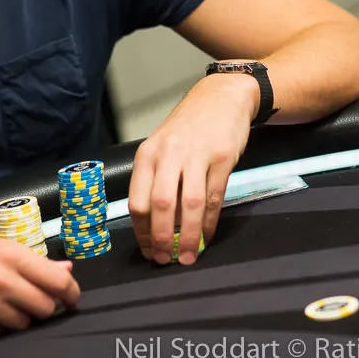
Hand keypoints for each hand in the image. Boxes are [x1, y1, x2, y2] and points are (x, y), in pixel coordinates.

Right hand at [0, 227, 79, 336]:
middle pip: (44, 308)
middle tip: (31, 301)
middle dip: (44, 307)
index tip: (70, 298)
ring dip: (17, 317)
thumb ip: (28, 259)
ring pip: (22, 324)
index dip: (70, 293)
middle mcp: (0, 281)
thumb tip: (64, 268)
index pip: (58, 282)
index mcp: (9, 254)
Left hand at [128, 74, 255, 264]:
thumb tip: (153, 225)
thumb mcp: (162, 147)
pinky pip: (214, 198)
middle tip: (164, 260)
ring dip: (187, 236)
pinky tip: (206, 236)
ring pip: (189, 204)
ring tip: (187, 257)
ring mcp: (196, 155)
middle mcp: (168, 154)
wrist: (221, 97)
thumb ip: (155, 179)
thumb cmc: (188, 127)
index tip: (147, 251)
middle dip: (161, 238)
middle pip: (160, 204)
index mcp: (147, 154)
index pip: (136, 200)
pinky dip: (209, 223)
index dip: (141, 231)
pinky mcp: (221, 158)